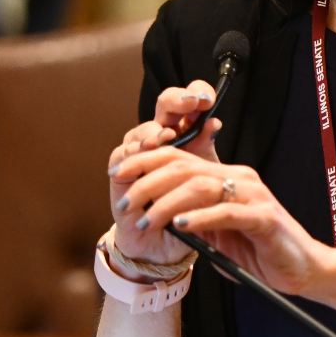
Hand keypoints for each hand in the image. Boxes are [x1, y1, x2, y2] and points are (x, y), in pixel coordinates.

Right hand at [105, 81, 221, 266]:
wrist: (165, 244)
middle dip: (176, 101)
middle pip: (165, 105)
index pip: (191, 102)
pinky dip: (131, 153)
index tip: (207, 98)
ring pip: (143, 128)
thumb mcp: (204, 182)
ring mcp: (140, 152)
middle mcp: (162, 137)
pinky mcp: (121, 170)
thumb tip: (215, 123)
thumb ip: (206, 151)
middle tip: (188, 104)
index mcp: (188, 134)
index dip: (197, 92)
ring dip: (152, 131)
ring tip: (162, 138)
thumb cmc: (188, 209)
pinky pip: (122, 153)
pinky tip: (141, 153)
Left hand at [109, 149, 331, 297]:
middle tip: (126, 202)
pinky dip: (201, 218)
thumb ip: (192, 218)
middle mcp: (239, 178)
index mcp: (226, 177)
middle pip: (184, 168)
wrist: (300, 269)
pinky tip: (181, 226)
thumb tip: (154, 212)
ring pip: (201, 186)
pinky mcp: (264, 218)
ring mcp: (253, 196)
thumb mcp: (216, 233)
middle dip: (148, 181)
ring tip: (147, 221)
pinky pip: (227, 212)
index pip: (180, 158)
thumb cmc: (258, 251)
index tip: (118, 172)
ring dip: (168, 204)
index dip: (146, 161)